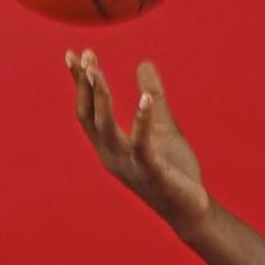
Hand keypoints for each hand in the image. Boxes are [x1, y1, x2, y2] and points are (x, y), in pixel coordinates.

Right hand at [66, 49, 212, 237]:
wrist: (190, 209)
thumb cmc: (173, 169)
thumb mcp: (163, 126)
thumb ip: (154, 96)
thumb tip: (144, 62)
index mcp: (111, 146)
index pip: (87, 111)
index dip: (79, 84)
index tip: (74, 54)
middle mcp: (112, 156)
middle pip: (90, 117)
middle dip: (85, 86)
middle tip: (84, 56)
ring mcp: (130, 165)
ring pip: (107, 128)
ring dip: (101, 98)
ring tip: (97, 70)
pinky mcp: (152, 172)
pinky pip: (142, 144)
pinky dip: (143, 120)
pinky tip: (145, 98)